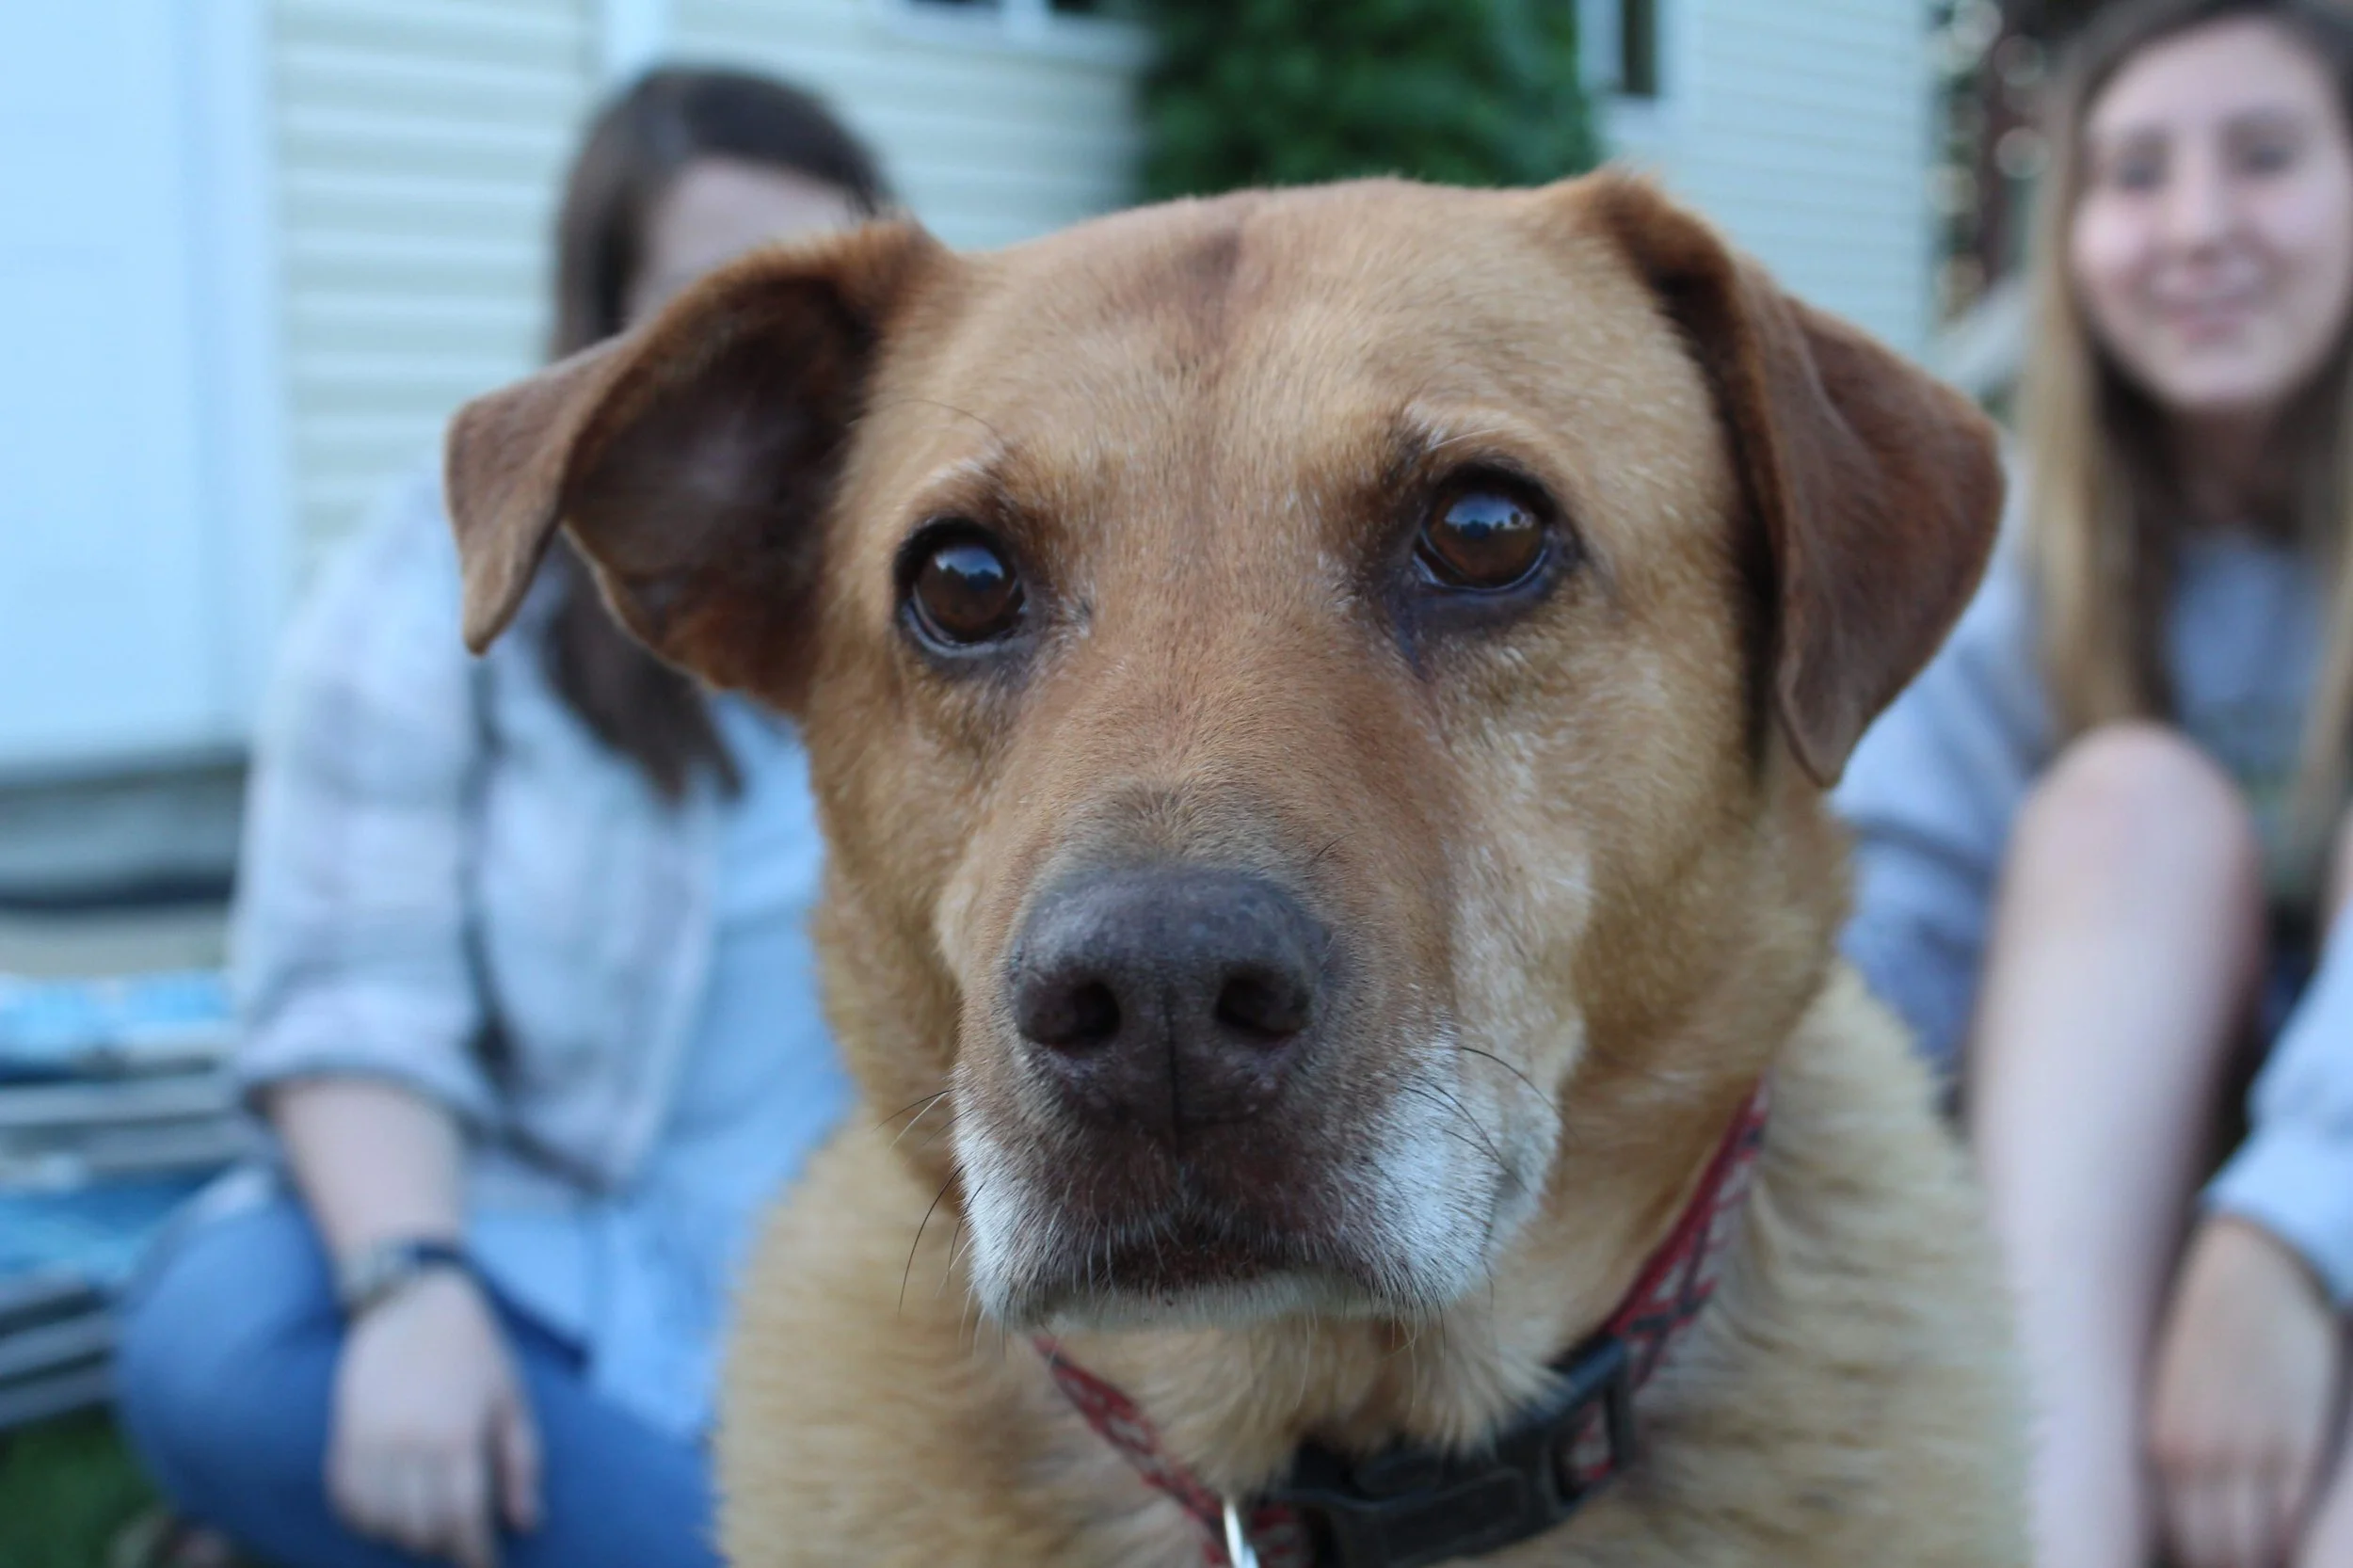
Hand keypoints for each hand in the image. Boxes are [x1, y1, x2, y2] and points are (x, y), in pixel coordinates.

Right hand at [327, 1268, 541, 1567]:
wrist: (411, 1300)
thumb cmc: (475, 1351)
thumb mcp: (512, 1400)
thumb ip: (521, 1463)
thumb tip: (526, 1522)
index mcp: (456, 1436)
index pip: (462, 1520)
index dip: (476, 1553)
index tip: (486, 1565)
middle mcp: (407, 1444)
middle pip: (419, 1529)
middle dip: (443, 1545)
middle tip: (461, 1541)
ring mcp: (368, 1439)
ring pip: (379, 1521)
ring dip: (404, 1535)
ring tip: (427, 1528)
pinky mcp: (342, 1433)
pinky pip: (345, 1497)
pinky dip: (365, 1517)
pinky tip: (387, 1515)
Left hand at [2150, 1215, 2339, 1567]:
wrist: (2253, 1271)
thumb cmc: (2211, 1332)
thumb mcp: (2173, 1393)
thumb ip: (2177, 1449)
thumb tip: (2186, 1503)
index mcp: (2160, 1443)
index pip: (2175, 1538)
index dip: (2197, 1561)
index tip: (2210, 1563)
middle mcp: (2198, 1456)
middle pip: (2213, 1552)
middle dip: (2229, 1567)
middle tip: (2245, 1563)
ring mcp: (2251, 1453)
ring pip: (2254, 1547)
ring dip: (2264, 1562)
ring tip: (2273, 1560)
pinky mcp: (2298, 1445)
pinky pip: (2291, 1520)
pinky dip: (2294, 1544)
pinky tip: (2295, 1544)